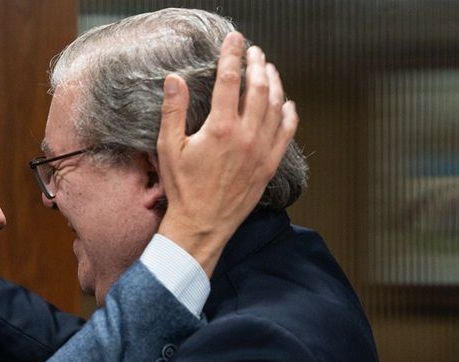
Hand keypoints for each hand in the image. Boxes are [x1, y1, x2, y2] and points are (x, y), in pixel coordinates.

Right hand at [155, 31, 297, 275]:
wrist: (201, 225)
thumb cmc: (182, 189)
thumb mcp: (169, 148)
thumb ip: (174, 111)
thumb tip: (174, 80)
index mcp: (220, 128)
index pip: (230, 80)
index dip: (232, 55)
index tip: (234, 40)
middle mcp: (245, 136)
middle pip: (258, 88)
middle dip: (257, 64)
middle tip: (254, 51)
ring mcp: (261, 151)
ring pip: (276, 107)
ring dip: (274, 83)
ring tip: (269, 69)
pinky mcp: (269, 166)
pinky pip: (286, 133)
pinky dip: (289, 114)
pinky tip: (287, 104)